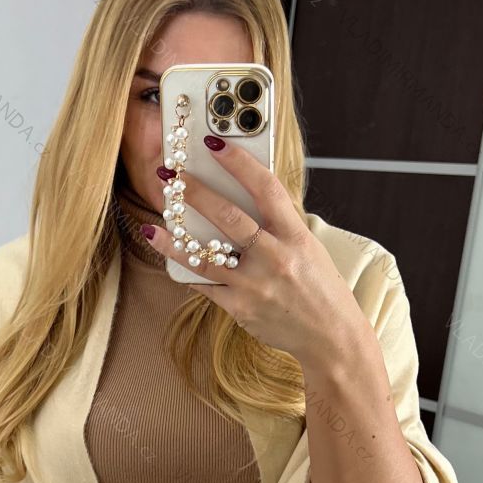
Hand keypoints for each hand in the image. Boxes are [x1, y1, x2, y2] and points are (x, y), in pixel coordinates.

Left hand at [143, 137, 363, 369]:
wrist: (331, 337)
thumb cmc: (319, 288)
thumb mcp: (307, 248)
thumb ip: (277, 226)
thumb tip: (242, 199)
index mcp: (295, 236)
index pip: (265, 188)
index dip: (239, 163)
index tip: (214, 145)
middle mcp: (275, 257)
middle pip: (227, 217)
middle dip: (194, 193)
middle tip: (170, 177)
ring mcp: (255, 285)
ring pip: (204, 257)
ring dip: (173, 240)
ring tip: (151, 227)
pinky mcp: (240, 308)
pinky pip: (206, 286)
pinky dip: (188, 271)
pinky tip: (174, 259)